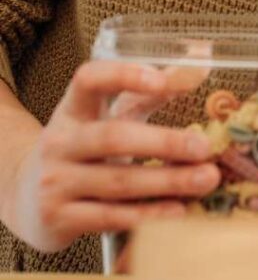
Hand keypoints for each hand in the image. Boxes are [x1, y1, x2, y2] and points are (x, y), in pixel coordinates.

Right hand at [7, 60, 219, 253]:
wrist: (28, 200)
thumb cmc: (87, 150)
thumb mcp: (111, 116)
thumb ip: (154, 91)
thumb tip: (204, 59)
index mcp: (73, 110)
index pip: (89, 80)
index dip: (124, 75)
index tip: (162, 81)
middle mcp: (59, 142)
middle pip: (113, 137)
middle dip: (164, 143)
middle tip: (204, 147)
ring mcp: (55, 182)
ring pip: (118, 181)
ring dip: (168, 181)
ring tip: (207, 179)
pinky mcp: (58, 220)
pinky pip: (109, 216)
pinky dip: (148, 214)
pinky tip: (179, 211)